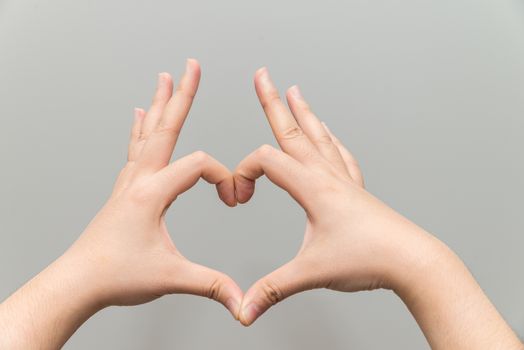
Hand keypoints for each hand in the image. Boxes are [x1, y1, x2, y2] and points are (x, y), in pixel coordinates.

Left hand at [0, 59, 242, 349]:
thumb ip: (211, 284)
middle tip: (190, 67)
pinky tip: (139, 116)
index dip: (223, 177)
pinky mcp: (124, 190)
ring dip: (160, 105)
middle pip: (165, 128)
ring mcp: (128, 182)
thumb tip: (241, 300)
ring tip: (164, 79)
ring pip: (148, 134)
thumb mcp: (171, 276)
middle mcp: (138, 180)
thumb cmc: (116, 276)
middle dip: (182, 95)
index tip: (234, 199)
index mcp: (151, 192)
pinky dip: (141, 128)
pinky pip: (136, 149)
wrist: (78, 283)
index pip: (198, 166)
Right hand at [233, 67, 522, 349]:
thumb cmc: (368, 259)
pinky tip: (328, 134)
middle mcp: (327, 176)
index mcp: (313, 188)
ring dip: (302, 113)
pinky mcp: (354, 190)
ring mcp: (343, 180)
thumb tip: (243, 309)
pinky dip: (328, 139)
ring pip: (317, 137)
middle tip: (262, 76)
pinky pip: (338, 155)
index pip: (266, 162)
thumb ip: (272, 289)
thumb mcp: (311, 273)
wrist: (412, 261)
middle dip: (272, 101)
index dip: (242, 175)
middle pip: (292, 131)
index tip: (237, 199)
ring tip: (294, 92)